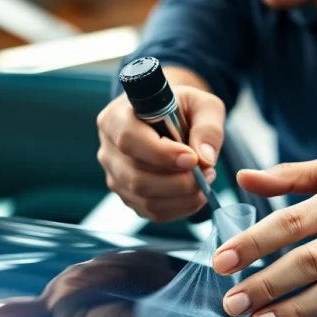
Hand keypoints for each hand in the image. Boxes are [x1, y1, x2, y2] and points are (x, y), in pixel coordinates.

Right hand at [96, 78, 225, 221]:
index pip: (129, 139)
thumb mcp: (202, 104)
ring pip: (144, 198)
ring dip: (182, 196)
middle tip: (207, 172)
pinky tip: (195, 194)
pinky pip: (151, 211)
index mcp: (116, 117)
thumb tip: (205, 158)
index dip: (161, 154)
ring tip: (205, 181)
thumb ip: (207, 127)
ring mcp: (115, 176)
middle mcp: (109, 149)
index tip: (192, 158)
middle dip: (178, 182)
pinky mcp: (127, 195)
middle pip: (136, 177)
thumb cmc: (182, 109)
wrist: (170, 120)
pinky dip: (179, 207)